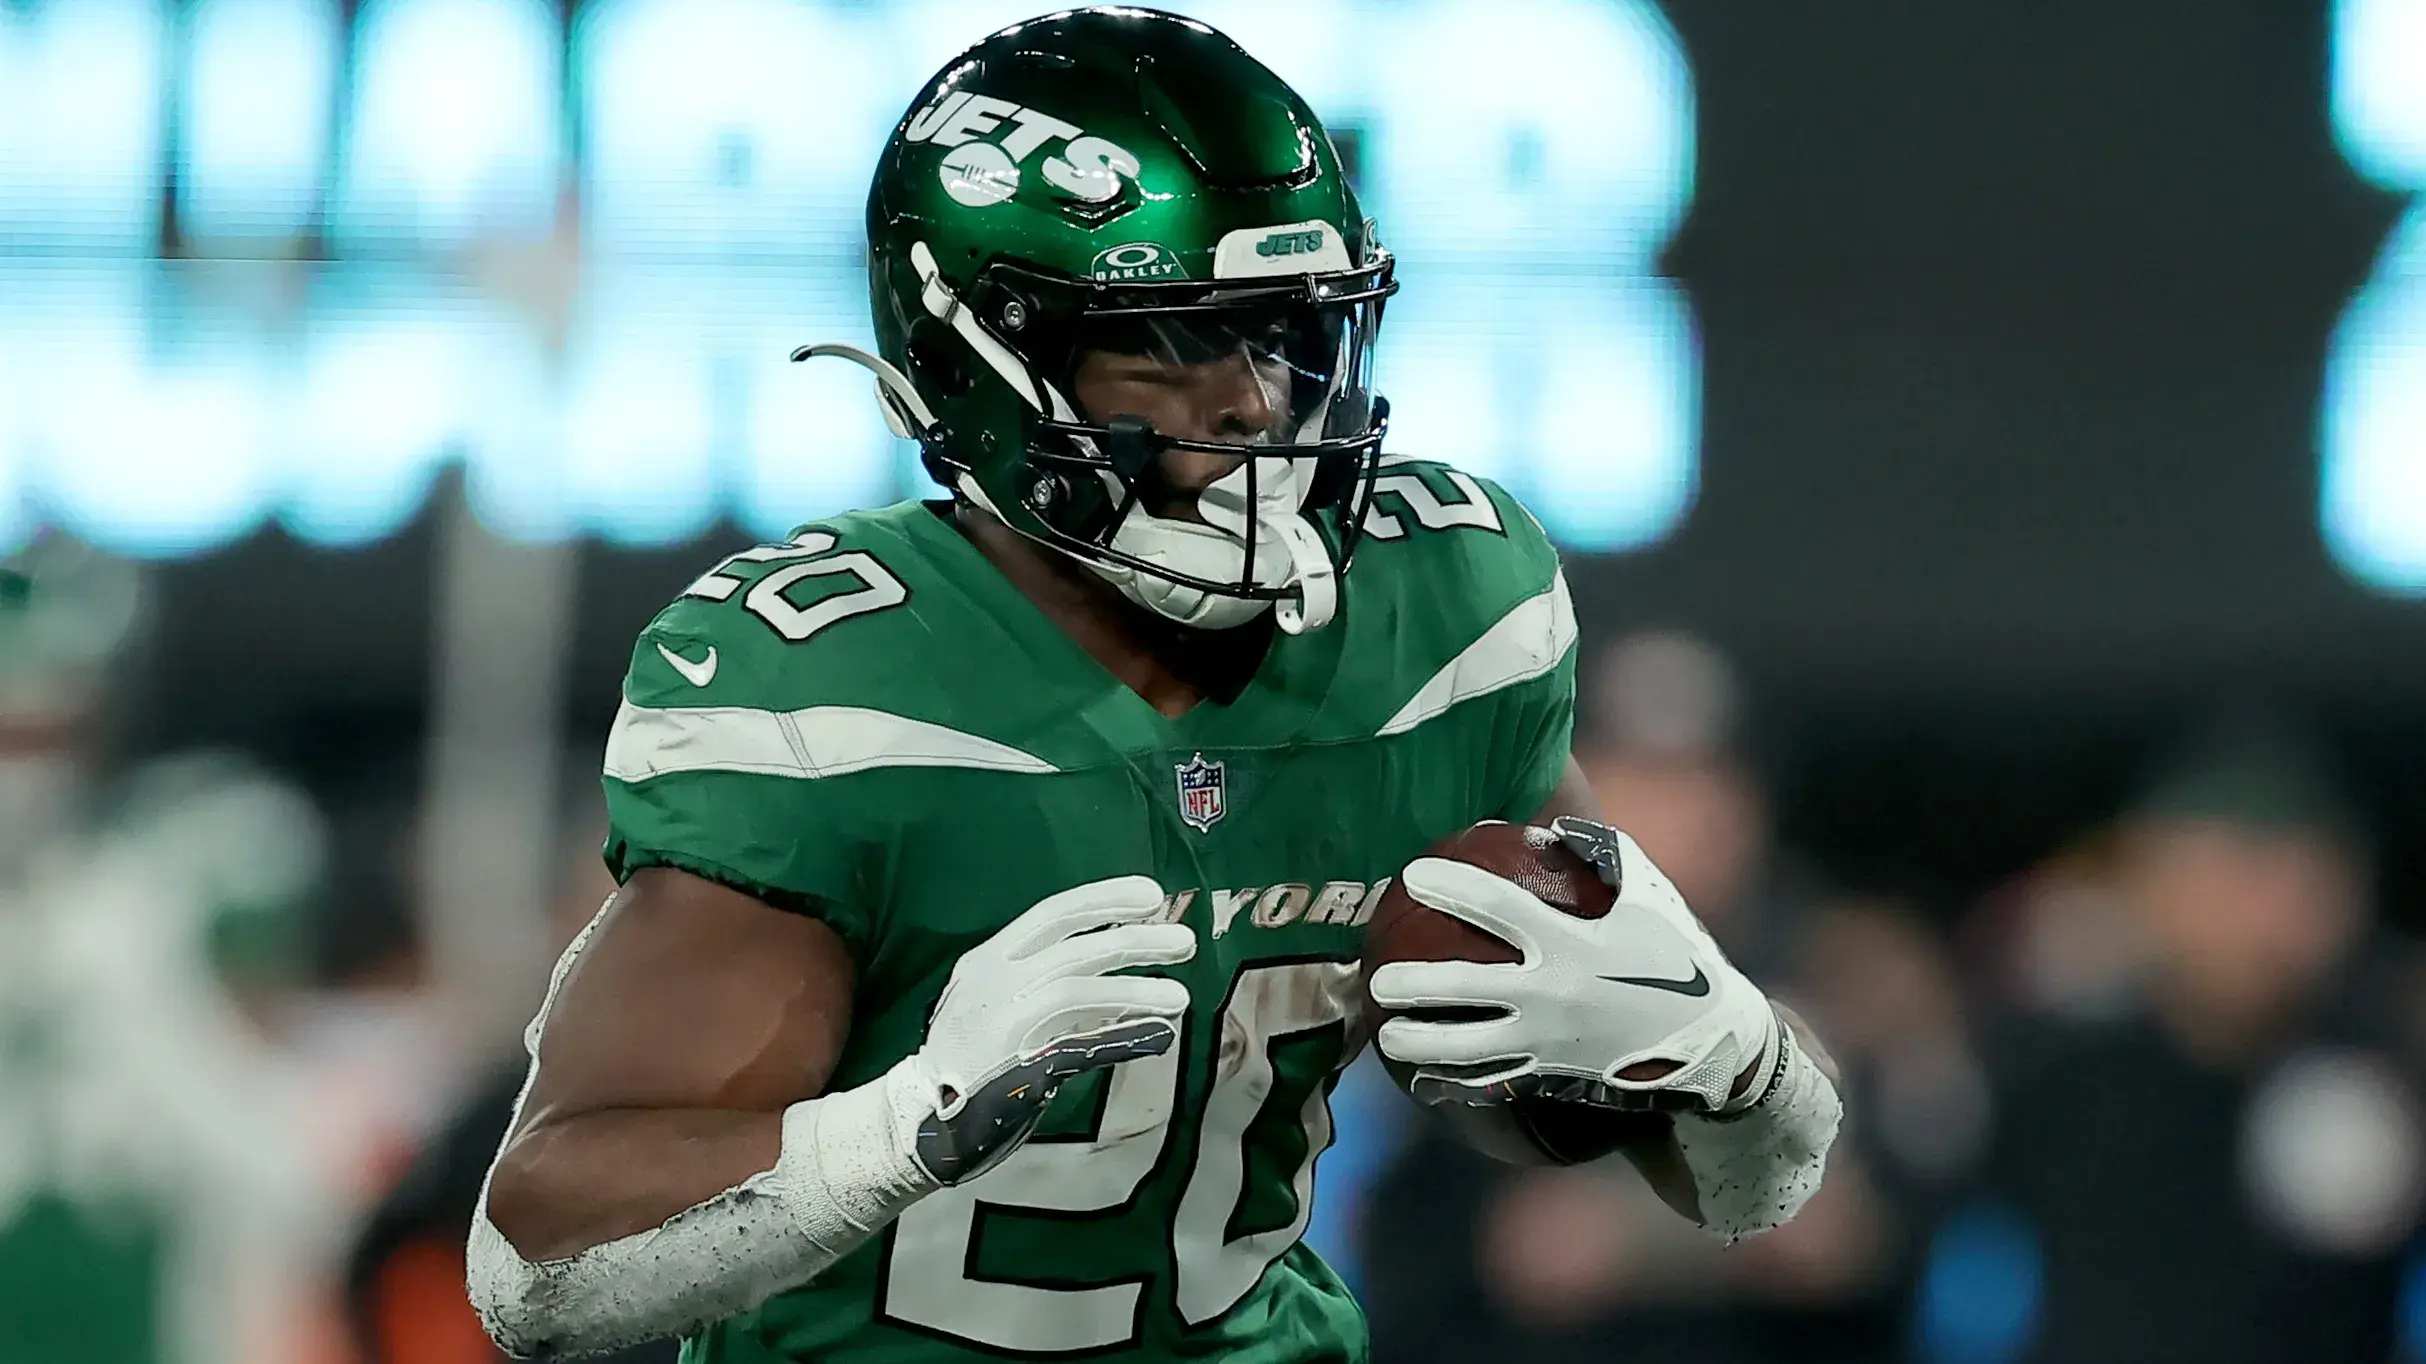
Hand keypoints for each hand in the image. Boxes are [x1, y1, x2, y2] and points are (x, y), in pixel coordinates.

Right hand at [903, 875, 1193, 1183]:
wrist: (916, 1120)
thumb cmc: (967, 1057)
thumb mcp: (998, 1003)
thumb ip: (1052, 984)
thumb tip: (1120, 969)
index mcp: (989, 960)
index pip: (1052, 913)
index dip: (1103, 899)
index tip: (1150, 894)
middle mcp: (992, 982)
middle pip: (1075, 947)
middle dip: (1135, 939)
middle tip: (1184, 940)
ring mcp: (1001, 1023)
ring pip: (1078, 990)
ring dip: (1136, 990)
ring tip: (1181, 995)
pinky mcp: (1014, 1068)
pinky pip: (1079, 1047)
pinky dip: (1121, 1039)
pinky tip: (1157, 1036)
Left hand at [1369, 818, 1780, 1114]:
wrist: (1714, 1040)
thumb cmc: (1676, 954)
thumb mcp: (1644, 895)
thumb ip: (1597, 856)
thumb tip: (1545, 824)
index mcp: (1572, 941)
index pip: (1497, 907)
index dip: (1451, 886)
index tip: (1413, 873)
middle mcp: (1554, 992)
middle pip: (1464, 987)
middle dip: (1413, 984)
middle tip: (1378, 976)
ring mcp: (1551, 1040)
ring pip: (1468, 1047)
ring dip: (1420, 1041)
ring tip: (1385, 1034)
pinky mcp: (1556, 1075)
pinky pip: (1495, 1077)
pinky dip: (1456, 1075)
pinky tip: (1424, 1072)